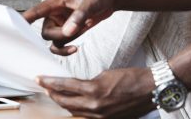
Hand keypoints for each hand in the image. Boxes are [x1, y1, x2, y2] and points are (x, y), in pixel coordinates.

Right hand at [23, 0, 115, 53]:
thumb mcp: (90, 4)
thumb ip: (78, 17)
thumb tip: (68, 32)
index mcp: (55, 2)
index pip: (36, 11)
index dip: (24, 20)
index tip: (13, 27)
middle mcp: (54, 14)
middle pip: (45, 32)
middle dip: (58, 36)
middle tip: (73, 33)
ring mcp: (61, 24)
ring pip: (51, 40)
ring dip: (62, 45)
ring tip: (75, 44)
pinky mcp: (68, 31)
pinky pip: (60, 45)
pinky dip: (66, 49)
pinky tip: (75, 49)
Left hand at [37, 68, 156, 117]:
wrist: (151, 89)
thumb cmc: (131, 77)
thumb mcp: (105, 75)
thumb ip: (89, 82)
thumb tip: (77, 86)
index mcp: (94, 90)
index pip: (65, 86)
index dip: (50, 82)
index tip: (39, 78)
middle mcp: (95, 106)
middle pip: (65, 102)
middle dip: (52, 94)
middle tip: (43, 86)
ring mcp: (101, 116)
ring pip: (74, 111)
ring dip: (63, 103)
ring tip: (54, 94)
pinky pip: (86, 115)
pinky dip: (76, 109)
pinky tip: (72, 103)